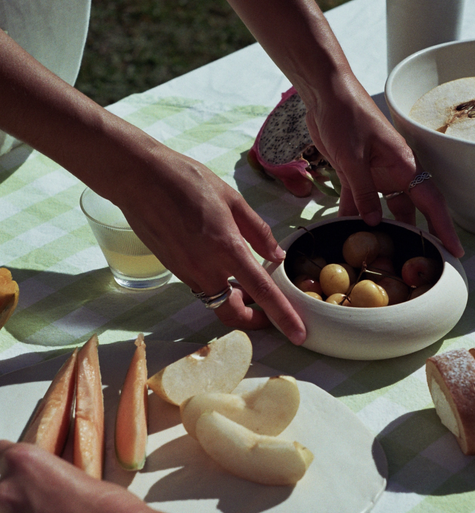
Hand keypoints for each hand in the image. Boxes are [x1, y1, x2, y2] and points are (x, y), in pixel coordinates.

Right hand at [108, 144, 306, 344]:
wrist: (137, 178)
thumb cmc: (186, 180)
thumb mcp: (232, 198)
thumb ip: (258, 231)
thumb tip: (276, 255)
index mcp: (227, 248)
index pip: (262, 292)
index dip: (282, 316)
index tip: (298, 334)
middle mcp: (205, 268)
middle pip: (232, 313)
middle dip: (252, 320)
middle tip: (266, 311)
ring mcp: (186, 271)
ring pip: (214, 301)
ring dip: (233, 300)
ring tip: (244, 281)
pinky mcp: (173, 268)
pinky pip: (200, 287)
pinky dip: (216, 285)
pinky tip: (220, 265)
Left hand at [303, 77, 463, 257]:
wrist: (325, 92)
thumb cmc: (345, 115)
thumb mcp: (352, 157)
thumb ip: (364, 191)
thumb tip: (374, 223)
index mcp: (404, 165)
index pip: (431, 202)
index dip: (444, 228)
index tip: (454, 251)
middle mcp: (394, 171)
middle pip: (410, 210)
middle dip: (414, 236)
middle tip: (416, 264)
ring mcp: (375, 172)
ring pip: (384, 208)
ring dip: (380, 229)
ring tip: (379, 257)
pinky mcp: (354, 172)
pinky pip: (358, 201)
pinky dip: (352, 216)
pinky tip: (345, 234)